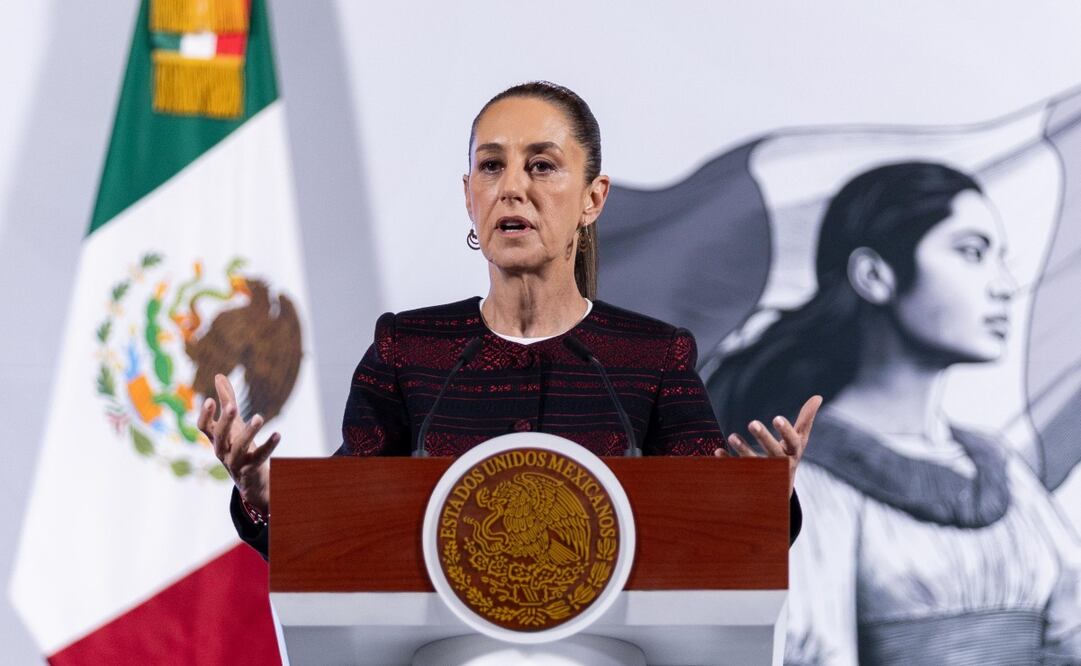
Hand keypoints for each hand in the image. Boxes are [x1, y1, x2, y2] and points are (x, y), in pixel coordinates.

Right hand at [197, 373, 280, 512]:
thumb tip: (218, 375)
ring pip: (239, 447)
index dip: (205, 415)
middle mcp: (221, 450)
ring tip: (259, 417)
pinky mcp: (251, 469)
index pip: (203, 427)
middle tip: (233, 406)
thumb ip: (227, 399)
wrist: (249, 480)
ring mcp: (235, 462)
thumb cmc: (238, 445)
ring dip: (249, 432)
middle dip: (225, 421)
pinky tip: (278, 434)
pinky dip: (269, 445)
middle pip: (219, 436)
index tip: (210, 400)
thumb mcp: (232, 423)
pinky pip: (259, 457)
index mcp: (215, 438)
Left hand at [714, 395, 822, 497]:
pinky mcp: (750, 479)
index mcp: (794, 452)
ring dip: (743, 449)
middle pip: (773, 452)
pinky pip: (737, 471)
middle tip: (752, 422)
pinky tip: (718, 451)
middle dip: (763, 438)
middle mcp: (780, 464)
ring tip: (732, 436)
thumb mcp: (800, 439)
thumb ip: (806, 419)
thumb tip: (818, 397)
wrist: (779, 488)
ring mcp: (765, 473)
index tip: (776, 418)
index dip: (785, 431)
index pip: (792, 442)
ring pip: (754, 463)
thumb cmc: (790, 455)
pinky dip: (727, 461)